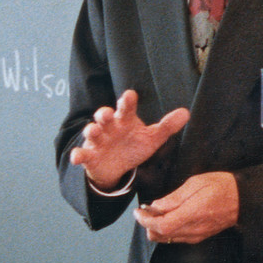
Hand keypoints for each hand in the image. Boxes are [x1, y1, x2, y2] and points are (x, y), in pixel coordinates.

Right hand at [69, 90, 188, 189]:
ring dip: (91, 130)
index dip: (127, 102)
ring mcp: (98, 141)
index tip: (129, 95)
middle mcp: (109, 127)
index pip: (126, 108)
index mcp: (124, 120)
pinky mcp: (89, 155)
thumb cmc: (133, 147)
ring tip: (92, 130)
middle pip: (104, 116)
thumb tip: (186, 113)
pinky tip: (76, 157)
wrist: (115, 167)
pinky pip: (81, 154)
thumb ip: (167, 126)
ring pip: (91, 132)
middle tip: (107, 113)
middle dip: (104, 114)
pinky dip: (77, 155)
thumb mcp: (151, 138)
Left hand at [135, 171, 238, 243]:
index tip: (138, 212)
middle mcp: (193, 229)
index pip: (161, 226)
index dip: (145, 221)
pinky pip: (177, 238)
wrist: (244, 199)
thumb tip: (156, 206)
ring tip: (157, 213)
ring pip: (167, 239)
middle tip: (146, 211)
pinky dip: (167, 231)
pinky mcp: (199, 237)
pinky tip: (169, 218)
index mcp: (192, 214)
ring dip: (156, 228)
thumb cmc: (221, 186)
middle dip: (148, 225)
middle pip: (160, 236)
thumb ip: (174, 197)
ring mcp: (196, 235)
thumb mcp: (196, 183)